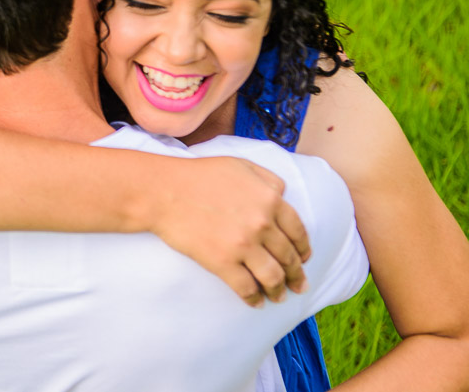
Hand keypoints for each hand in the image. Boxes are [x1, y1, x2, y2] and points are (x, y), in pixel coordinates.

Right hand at [151, 156, 309, 306]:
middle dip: (296, 275)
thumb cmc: (198, 175)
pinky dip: (254, 299)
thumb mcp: (240, 165)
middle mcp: (262, 223)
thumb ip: (267, 178)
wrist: (164, 191)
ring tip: (278, 296)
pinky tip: (255, 302)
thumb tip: (283, 194)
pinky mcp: (223, 262)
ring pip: (272, 277)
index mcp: (270, 199)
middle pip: (288, 257)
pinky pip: (246, 288)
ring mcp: (243, 245)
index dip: (303, 249)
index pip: (298, 231)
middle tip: (298, 285)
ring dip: (278, 290)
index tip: (304, 259)